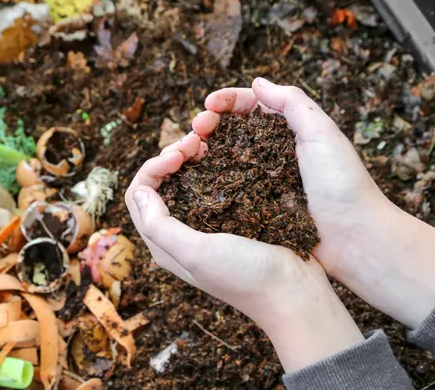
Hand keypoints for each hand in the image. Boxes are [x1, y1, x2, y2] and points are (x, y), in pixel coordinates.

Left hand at [125, 133, 363, 371]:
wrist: (295, 292)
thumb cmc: (245, 276)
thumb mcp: (197, 253)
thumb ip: (160, 226)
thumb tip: (139, 191)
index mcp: (165, 244)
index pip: (139, 195)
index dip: (153, 167)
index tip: (178, 155)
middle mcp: (181, 233)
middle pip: (160, 183)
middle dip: (171, 156)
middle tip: (196, 141)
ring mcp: (208, 224)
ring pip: (186, 179)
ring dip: (191, 157)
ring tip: (208, 142)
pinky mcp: (232, 216)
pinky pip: (214, 183)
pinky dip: (214, 164)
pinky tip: (226, 153)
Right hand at [194, 78, 434, 328]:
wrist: (354, 239)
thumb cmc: (343, 184)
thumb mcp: (322, 133)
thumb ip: (292, 103)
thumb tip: (258, 82)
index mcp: (291, 131)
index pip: (252, 106)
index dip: (227, 101)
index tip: (208, 105)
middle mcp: (274, 153)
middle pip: (233, 130)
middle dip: (210, 123)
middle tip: (196, 128)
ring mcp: (264, 181)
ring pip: (225, 157)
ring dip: (204, 149)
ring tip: (189, 151)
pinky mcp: (257, 207)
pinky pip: (228, 188)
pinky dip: (210, 179)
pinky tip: (196, 178)